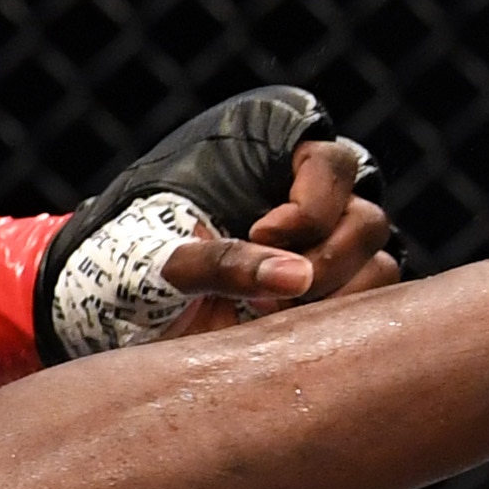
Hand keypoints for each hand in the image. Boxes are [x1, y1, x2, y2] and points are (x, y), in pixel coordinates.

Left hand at [43, 88, 399, 363]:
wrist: (111, 313)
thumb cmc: (129, 263)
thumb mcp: (161, 257)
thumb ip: (222, 261)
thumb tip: (296, 279)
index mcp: (272, 153)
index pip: (331, 165)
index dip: (309, 206)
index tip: (262, 234)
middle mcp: (310, 195)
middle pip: (365, 221)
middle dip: (321, 264)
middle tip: (262, 299)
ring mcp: (325, 246)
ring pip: (376, 268)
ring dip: (330, 300)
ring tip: (264, 318)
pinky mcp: (328, 295)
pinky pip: (365, 307)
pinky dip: (331, 326)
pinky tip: (281, 335)